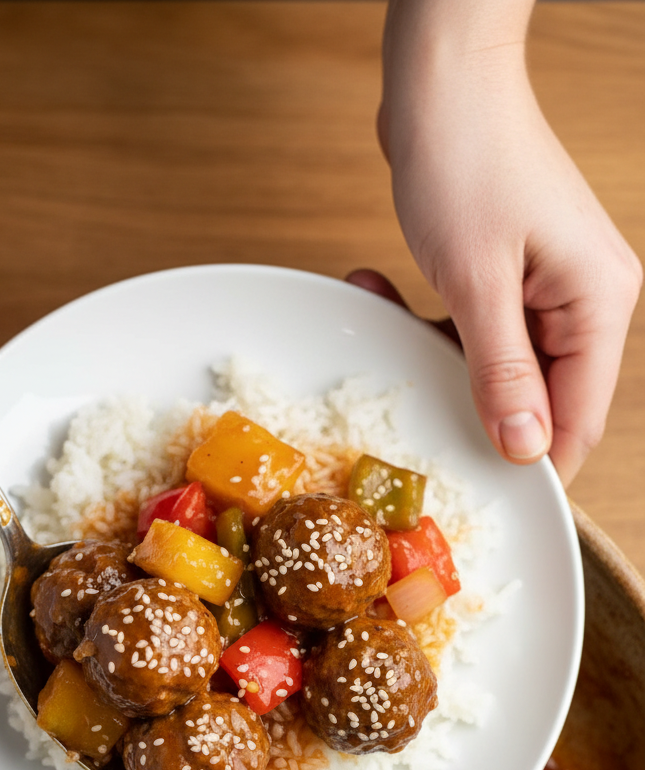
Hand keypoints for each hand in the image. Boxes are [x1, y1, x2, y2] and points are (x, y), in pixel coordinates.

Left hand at [379, 1, 641, 484]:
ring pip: (495, 368)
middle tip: (410, 397)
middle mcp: (582, 300)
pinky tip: (381, 290)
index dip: (528, 462)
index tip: (472, 484)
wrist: (440, 76)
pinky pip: (473, 329)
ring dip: (436, 357)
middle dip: (468, 404)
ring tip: (389, 314)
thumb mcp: (477, 281)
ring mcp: (545, 287)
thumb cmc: (465, 157)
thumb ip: (501, 373)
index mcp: (597, 304)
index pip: (577, 421)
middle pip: (536, 399)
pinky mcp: (507, 275)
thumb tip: (524, 449)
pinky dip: (428, 322)